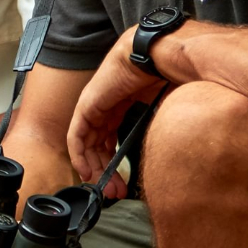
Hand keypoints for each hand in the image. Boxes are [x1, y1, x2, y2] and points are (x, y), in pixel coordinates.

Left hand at [67, 28, 167, 195]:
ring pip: (86, 144)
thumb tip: (171, 152)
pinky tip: (87, 171)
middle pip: (98, 145)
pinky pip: (76, 134)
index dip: (115, 162)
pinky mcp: (87, 105)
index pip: (111, 139)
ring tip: (104, 189)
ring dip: (94, 168)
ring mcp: (95, 105)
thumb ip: (162, 128)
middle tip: (115, 193)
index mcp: (123, 105)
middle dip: (106, 171)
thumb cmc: (170, 75)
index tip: (123, 183)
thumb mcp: (166, 109)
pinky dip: (79, 154)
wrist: (159, 55)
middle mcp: (106, 106)